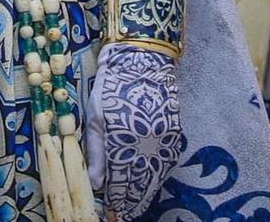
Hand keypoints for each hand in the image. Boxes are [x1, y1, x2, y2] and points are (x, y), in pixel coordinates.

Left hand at [87, 44, 182, 220]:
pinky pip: (164, 166)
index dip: (115, 200)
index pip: (120, 182)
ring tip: (134, 207)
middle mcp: (147, 145)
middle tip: (122, 215)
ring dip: (144, 195)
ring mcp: (164, 142)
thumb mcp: (96, 117)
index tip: (110, 213)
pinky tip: (148, 187)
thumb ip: (96, 152)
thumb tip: (95, 184)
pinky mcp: (174, 137)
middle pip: (139, 185)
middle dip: (130, 202)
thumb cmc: (112, 87)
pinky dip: (156, 180)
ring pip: (155, 179)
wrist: (143, 62)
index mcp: (124, 140)